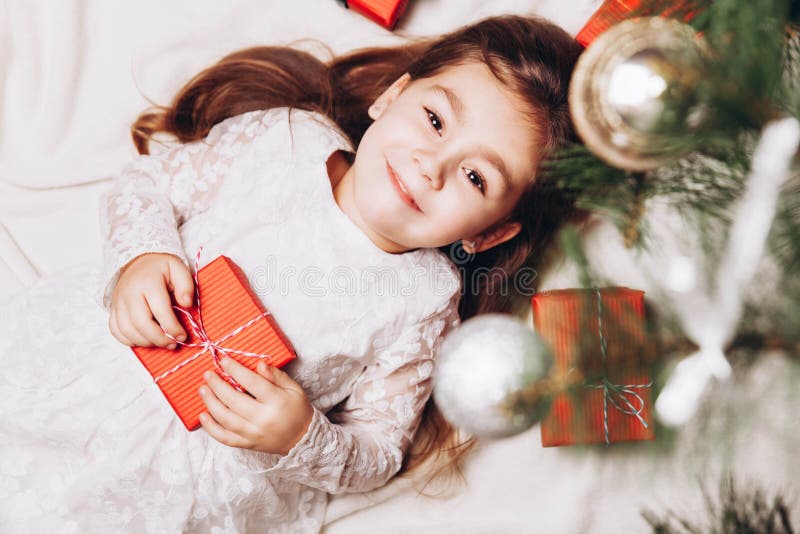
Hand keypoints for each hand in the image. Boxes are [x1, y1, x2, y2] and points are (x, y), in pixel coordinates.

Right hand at [108, 252, 194, 348]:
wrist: (137, 261)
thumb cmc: (160, 268)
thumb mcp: (178, 268)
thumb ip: (186, 285)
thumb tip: (187, 304)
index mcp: (148, 282)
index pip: (161, 311)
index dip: (173, 328)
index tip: (182, 336)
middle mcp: (129, 293)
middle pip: (142, 324)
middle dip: (159, 339)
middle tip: (172, 344)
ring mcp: (118, 302)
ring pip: (127, 331)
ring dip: (146, 342)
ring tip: (161, 342)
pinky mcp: (113, 309)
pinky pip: (116, 331)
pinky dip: (130, 340)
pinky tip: (145, 339)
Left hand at [199, 357, 313, 455]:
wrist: (303, 438)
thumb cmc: (298, 410)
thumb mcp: (294, 388)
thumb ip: (276, 376)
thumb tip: (259, 364)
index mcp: (276, 401)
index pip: (252, 382)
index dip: (235, 370)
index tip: (223, 361)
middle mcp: (263, 418)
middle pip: (233, 399)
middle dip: (217, 384)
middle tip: (208, 374)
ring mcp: (253, 433)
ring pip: (225, 418)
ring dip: (210, 402)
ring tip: (203, 390)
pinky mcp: (247, 444)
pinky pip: (224, 437)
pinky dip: (211, 427)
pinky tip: (203, 415)